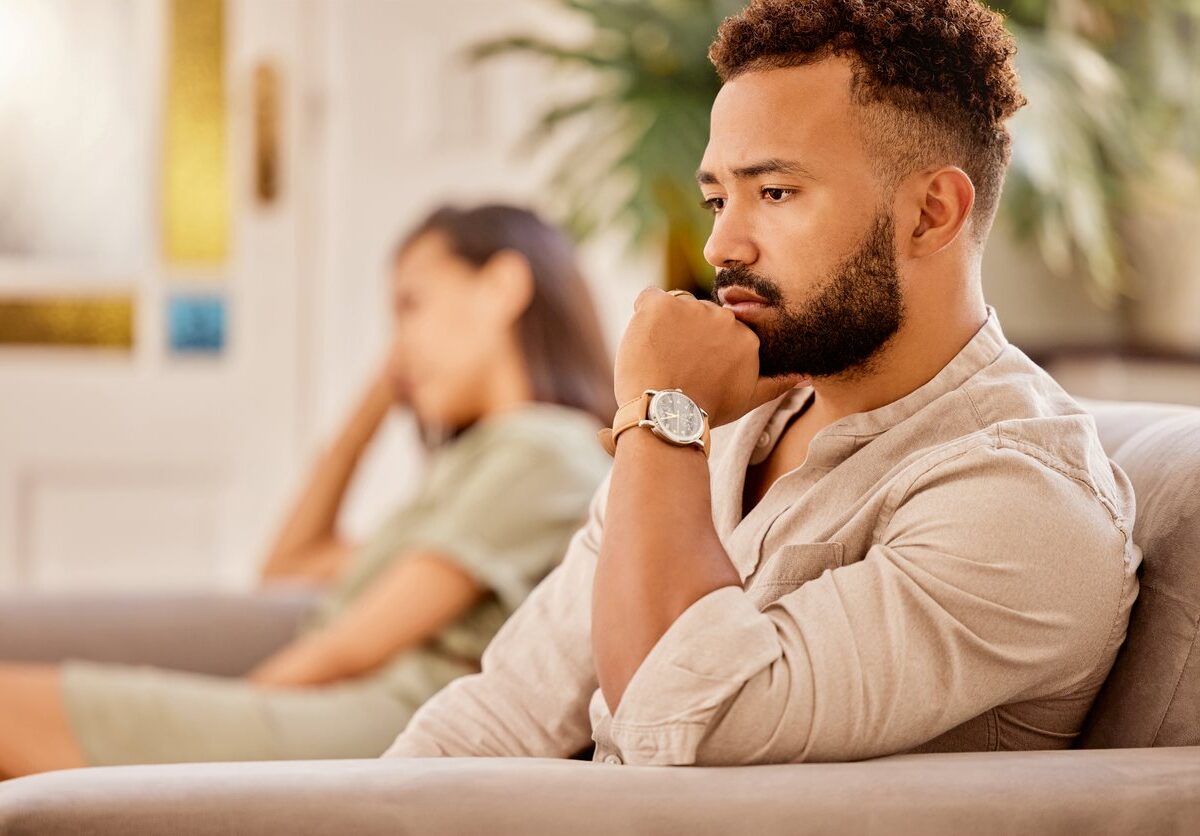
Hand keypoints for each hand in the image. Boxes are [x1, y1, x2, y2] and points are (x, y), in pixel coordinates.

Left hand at [613, 288, 808, 426]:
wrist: (668, 416)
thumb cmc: (706, 410)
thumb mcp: (749, 399)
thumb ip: (778, 384)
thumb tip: (807, 376)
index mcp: (745, 336)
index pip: (719, 326)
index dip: (702, 345)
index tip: (692, 367)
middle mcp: (723, 317)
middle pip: (697, 313)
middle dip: (684, 334)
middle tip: (673, 365)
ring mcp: (692, 308)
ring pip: (673, 306)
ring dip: (664, 326)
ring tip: (658, 358)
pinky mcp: (661, 306)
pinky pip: (648, 296)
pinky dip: (642, 313)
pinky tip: (643, 340)